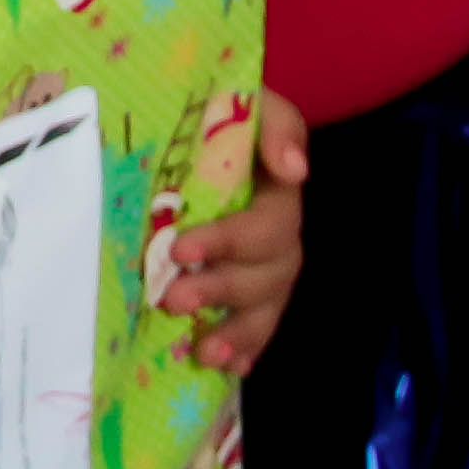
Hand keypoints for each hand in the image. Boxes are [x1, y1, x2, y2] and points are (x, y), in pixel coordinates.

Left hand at [162, 91, 310, 373]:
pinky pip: (259, 322)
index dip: (229, 240)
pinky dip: (246, 345)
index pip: (267, 223)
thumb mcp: (250, 101)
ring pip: (265, 304)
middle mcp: (278, 234)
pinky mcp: (247, 284)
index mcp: (276, 192)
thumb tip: (295, 170)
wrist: (202, 120)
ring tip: (204, 351)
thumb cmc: (223, 111)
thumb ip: (276, 126)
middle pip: (267, 272)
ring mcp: (266, 263)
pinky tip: (228, 366)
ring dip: (237, 330)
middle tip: (173, 300)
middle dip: (221, 289)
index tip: (183, 247)